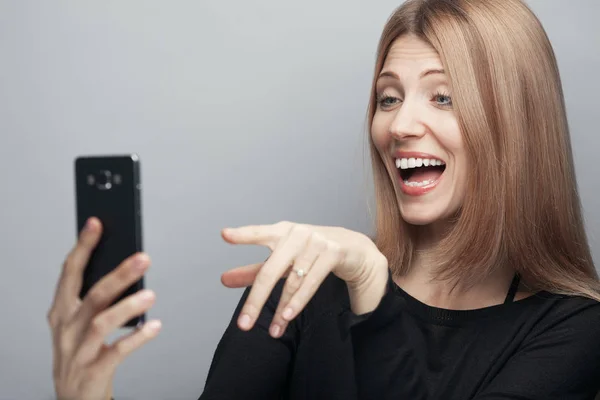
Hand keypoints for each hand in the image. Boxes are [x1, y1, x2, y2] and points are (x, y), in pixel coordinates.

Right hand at [47, 217, 161, 399]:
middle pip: (92, 294)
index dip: (84, 246)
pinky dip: (137, 337)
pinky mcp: (93, 370)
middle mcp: (66, 327)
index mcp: (61, 309)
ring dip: (128, 306)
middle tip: (143, 258)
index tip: (97, 223)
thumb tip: (125, 264)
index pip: (70, 272)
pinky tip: (155, 326)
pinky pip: (116, 351)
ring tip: (151, 295)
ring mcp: (77, 350)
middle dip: (118, 274)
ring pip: (102, 322)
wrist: (73, 397)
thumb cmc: (81, 351)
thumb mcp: (80, 321)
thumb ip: (95, 295)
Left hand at [220, 221, 388, 337]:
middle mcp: (297, 234)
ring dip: (281, 308)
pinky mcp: (332, 252)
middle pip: (270, 271)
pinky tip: (288, 315)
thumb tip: (224, 280)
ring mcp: (316, 242)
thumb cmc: (310, 252)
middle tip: (244, 324)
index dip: (242, 235)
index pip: (259, 233)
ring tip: (273, 330)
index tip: (225, 235)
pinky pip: (312, 282)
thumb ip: (254, 269)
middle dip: (256, 300)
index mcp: (281, 232)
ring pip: (292, 282)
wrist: (352, 247)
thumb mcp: (283, 259)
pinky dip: (299, 301)